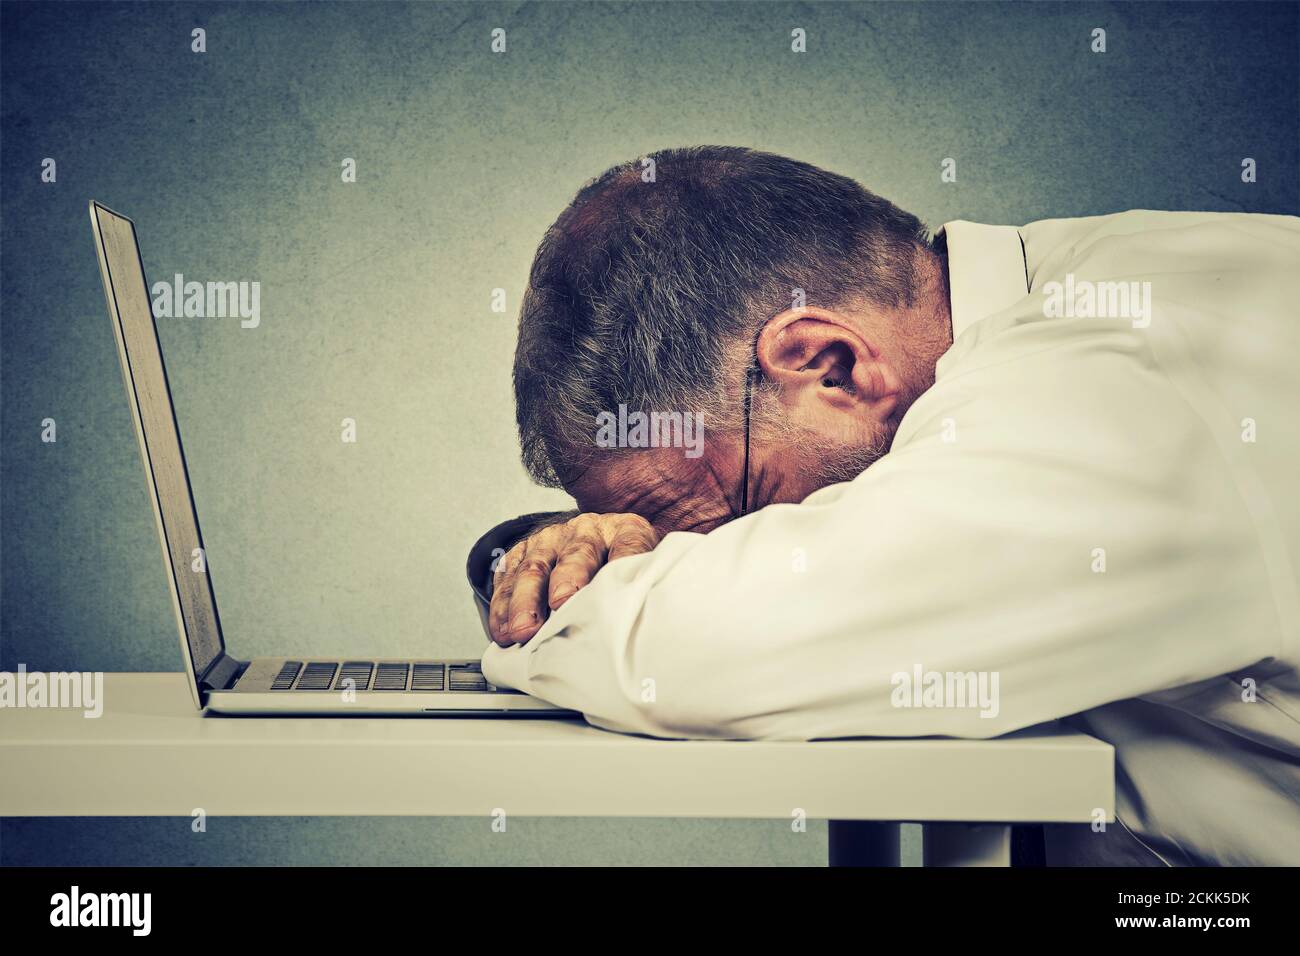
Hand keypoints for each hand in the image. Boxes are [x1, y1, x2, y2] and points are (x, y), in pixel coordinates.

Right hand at [489, 512, 658, 645]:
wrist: (597, 542)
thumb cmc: (626, 568)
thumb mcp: (647, 569)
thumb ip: (652, 586)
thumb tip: (662, 624)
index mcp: (626, 531)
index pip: (630, 545)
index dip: (624, 563)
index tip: (616, 590)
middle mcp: (587, 531)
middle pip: (577, 555)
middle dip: (566, 583)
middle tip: (560, 607)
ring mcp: (552, 540)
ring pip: (535, 568)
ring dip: (524, 602)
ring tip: (522, 631)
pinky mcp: (523, 553)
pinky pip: (507, 580)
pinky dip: (501, 608)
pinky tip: (502, 631)